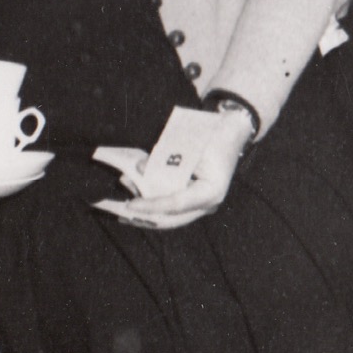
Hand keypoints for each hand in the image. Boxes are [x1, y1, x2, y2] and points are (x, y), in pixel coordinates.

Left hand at [99, 105, 247, 229]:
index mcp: (211, 191)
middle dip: (144, 216)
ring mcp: (201, 206)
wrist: (233, 133)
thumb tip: (140, 168)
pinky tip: (135, 203)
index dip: (152, 205)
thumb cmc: (214, 136)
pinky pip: (170, 210)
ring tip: (123, 202)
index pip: (176, 204)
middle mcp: (207, 205)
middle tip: (120, 210)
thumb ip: (166, 158)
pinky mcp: (194, 202)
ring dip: (145, 211)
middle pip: (170, 219)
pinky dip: (153, 206)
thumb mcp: (192, 144)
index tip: (130, 204)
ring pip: (168, 218)